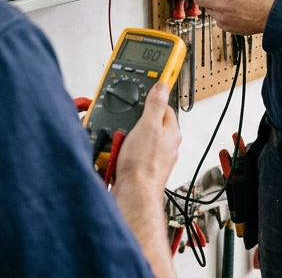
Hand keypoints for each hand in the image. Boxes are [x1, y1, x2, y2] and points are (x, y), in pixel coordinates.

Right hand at [113, 82, 180, 196]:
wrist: (133, 196)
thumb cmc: (144, 166)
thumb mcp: (149, 125)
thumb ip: (156, 104)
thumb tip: (162, 86)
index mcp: (171, 133)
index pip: (163, 107)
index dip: (151, 100)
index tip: (141, 94)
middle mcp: (163, 146)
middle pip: (144, 123)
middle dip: (130, 124)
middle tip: (123, 128)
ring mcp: (148, 158)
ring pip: (130, 139)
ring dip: (119, 140)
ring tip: (116, 145)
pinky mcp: (134, 168)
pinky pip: (121, 154)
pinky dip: (113, 153)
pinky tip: (110, 156)